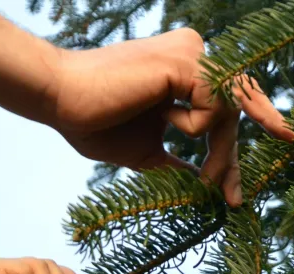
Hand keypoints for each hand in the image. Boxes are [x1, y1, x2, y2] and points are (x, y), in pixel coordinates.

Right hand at [40, 28, 293, 206]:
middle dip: (233, 159)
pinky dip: (195, 127)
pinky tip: (163, 117)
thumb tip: (201, 183)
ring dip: (220, 155)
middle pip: (233, 113)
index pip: (220, 113)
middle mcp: (193, 54)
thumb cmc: (93, 121)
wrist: (59, 98)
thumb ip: (175, 163)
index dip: (229, 155)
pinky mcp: (185, 62)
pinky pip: (214, 108)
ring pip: (230, 113)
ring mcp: (191, 54)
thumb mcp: (146, 151)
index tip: (233, 196)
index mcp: (185, 70)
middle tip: (234, 199)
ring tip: (204, 180)